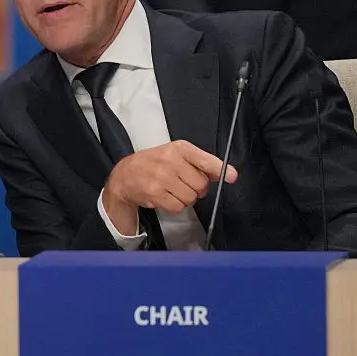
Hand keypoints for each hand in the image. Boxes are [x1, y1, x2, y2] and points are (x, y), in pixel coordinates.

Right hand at [102, 140, 237, 234]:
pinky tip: (165, 197)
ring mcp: (162, 178)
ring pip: (191, 197)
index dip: (220, 169)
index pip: (204, 159)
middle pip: (201, 184)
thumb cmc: (153, 164)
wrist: (124, 176)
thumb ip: (199, 163)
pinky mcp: (155, 193)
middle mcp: (170, 161)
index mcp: (178, 148)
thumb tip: (224, 173)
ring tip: (172, 190)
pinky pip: (178, 206)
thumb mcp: (174, 155)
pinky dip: (175, 205)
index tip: (232, 176)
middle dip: (196, 188)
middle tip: (184, 184)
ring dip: (185, 198)